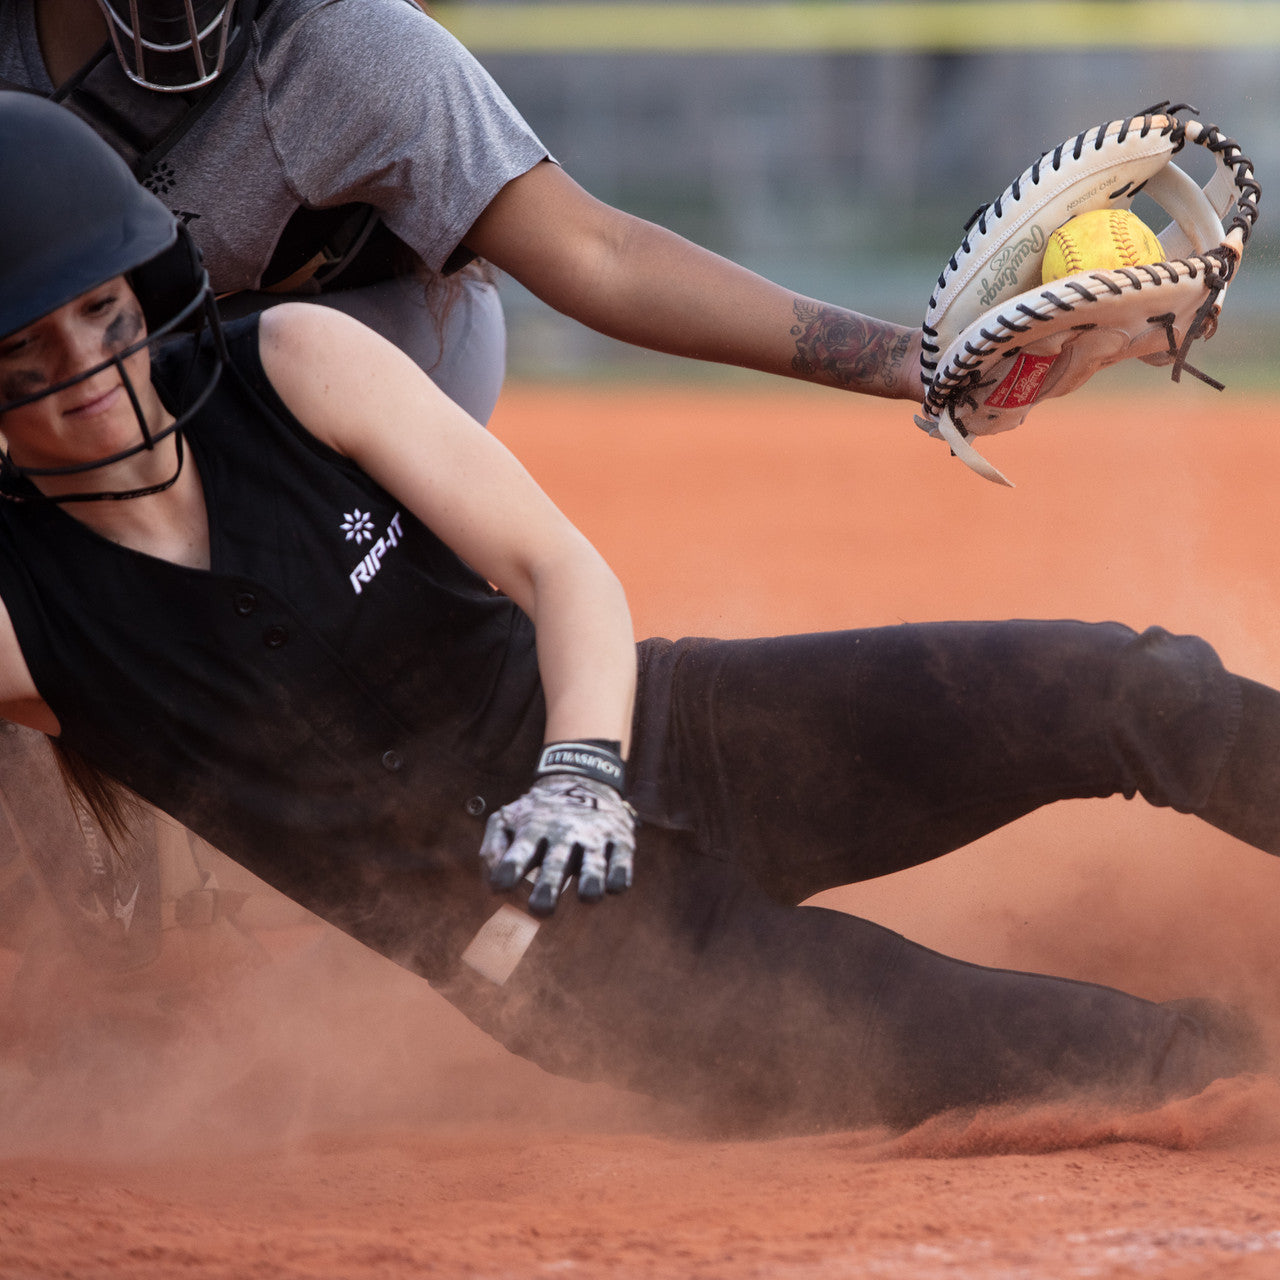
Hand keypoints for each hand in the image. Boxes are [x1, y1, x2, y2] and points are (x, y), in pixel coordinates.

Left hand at [479, 775, 635, 915]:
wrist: (584, 777)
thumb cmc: (538, 813)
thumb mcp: (507, 820)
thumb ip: (492, 850)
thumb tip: (493, 887)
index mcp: (534, 829)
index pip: (520, 850)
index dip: (510, 868)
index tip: (500, 887)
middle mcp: (564, 832)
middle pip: (556, 862)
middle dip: (548, 886)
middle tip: (541, 910)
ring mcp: (593, 836)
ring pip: (593, 863)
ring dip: (591, 879)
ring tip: (588, 896)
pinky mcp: (620, 839)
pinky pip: (622, 859)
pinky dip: (620, 872)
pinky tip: (614, 885)